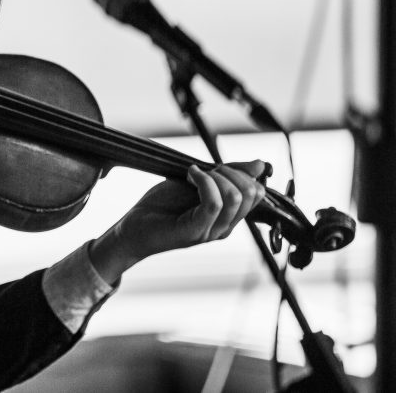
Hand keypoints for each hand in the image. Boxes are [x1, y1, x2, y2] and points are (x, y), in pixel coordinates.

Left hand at [87, 160, 267, 283]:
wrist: (134, 226)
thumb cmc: (163, 205)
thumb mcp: (198, 181)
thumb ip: (227, 173)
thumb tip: (261, 163)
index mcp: (229, 215)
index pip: (257, 192)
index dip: (242, 172)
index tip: (216, 166)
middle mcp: (225, 226)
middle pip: (251, 193)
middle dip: (230, 171)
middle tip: (206, 169)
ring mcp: (212, 231)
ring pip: (235, 197)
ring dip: (215, 176)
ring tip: (194, 174)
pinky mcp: (195, 232)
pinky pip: (213, 204)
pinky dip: (203, 181)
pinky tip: (189, 176)